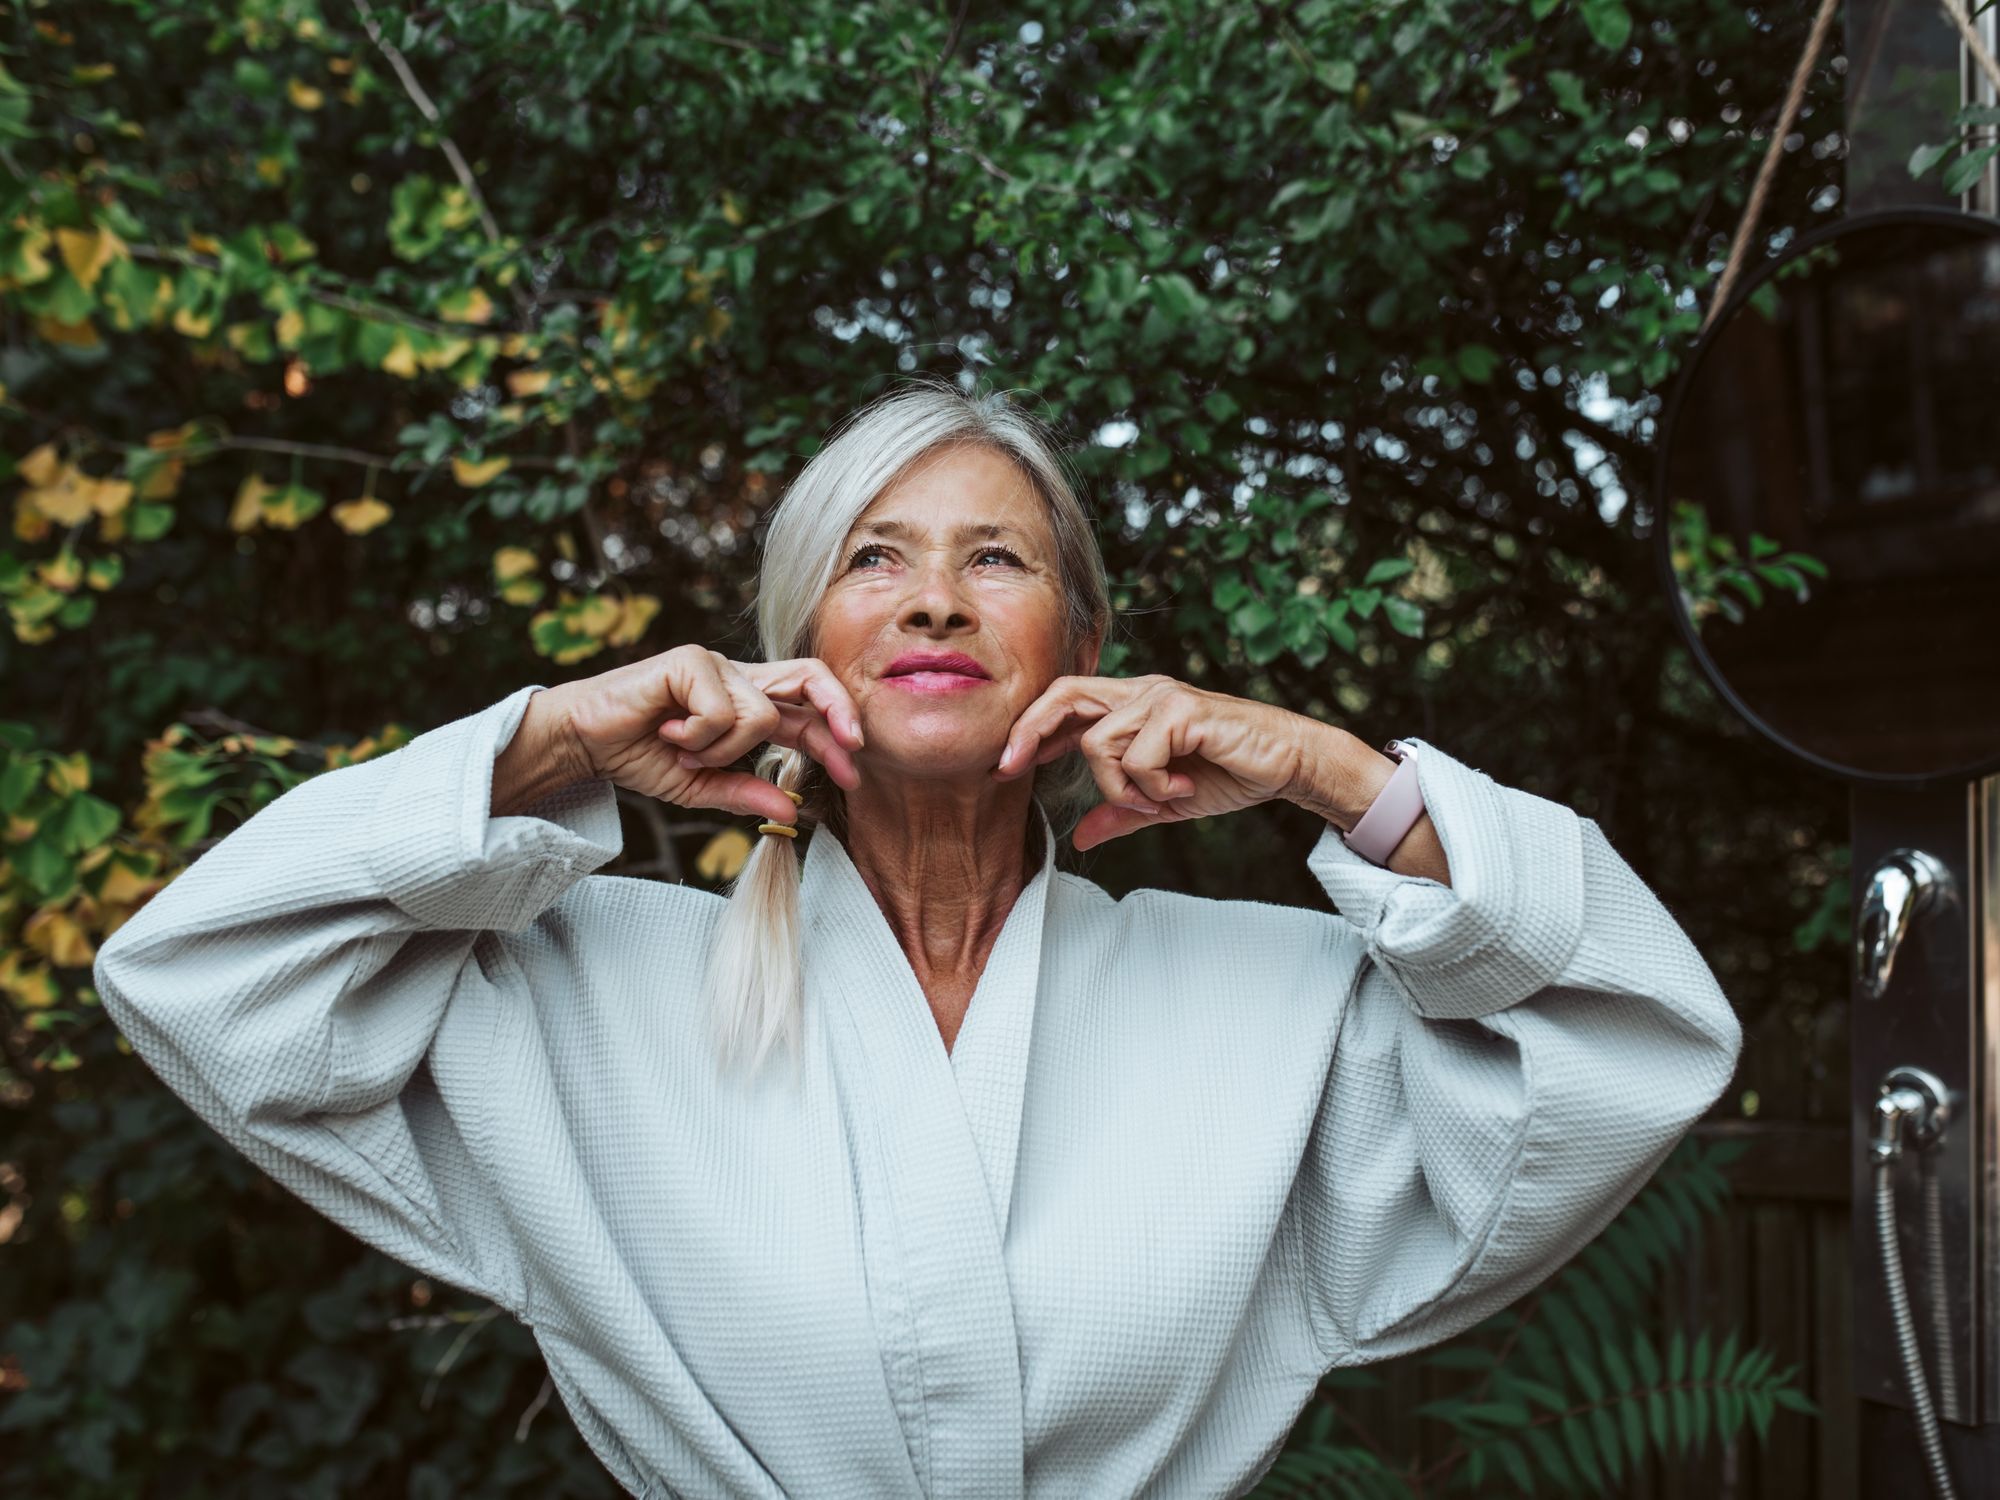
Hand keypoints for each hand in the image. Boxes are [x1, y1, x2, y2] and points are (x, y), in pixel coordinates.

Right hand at [552, 645, 864, 824]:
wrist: (586, 740)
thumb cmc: (639, 755)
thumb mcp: (700, 785)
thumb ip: (744, 793)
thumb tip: (792, 809)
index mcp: (745, 704)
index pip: (807, 711)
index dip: (836, 737)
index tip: (853, 775)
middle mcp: (738, 679)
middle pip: (811, 678)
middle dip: (838, 711)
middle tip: (851, 748)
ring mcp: (716, 665)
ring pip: (760, 716)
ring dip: (724, 750)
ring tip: (685, 752)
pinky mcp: (690, 660)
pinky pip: (722, 711)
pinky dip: (698, 736)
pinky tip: (669, 732)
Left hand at [990, 673, 1327, 849]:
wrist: (1287, 763)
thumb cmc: (1229, 772)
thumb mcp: (1163, 800)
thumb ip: (1122, 811)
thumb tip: (1080, 837)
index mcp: (1133, 705)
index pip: (1067, 703)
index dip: (1032, 729)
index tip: (1007, 764)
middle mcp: (1142, 691)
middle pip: (1064, 695)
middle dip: (1029, 731)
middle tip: (1012, 767)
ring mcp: (1161, 696)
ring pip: (1099, 743)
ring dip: (1122, 786)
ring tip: (1160, 798)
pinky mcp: (1181, 710)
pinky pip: (1137, 755)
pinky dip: (1152, 784)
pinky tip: (1182, 786)